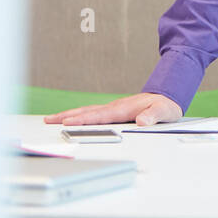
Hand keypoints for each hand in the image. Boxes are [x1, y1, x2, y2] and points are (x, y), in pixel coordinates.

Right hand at [43, 92, 182, 126]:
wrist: (168, 96)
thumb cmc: (165, 104)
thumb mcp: (164, 111)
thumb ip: (153, 116)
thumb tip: (142, 121)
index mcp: (124, 109)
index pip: (100, 115)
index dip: (84, 119)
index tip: (68, 121)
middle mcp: (115, 107)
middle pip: (87, 112)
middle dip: (67, 116)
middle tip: (49, 120)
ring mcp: (113, 108)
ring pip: (88, 111)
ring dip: (70, 114)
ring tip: (52, 119)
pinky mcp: (114, 111)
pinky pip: (93, 113)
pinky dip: (79, 115)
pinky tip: (72, 118)